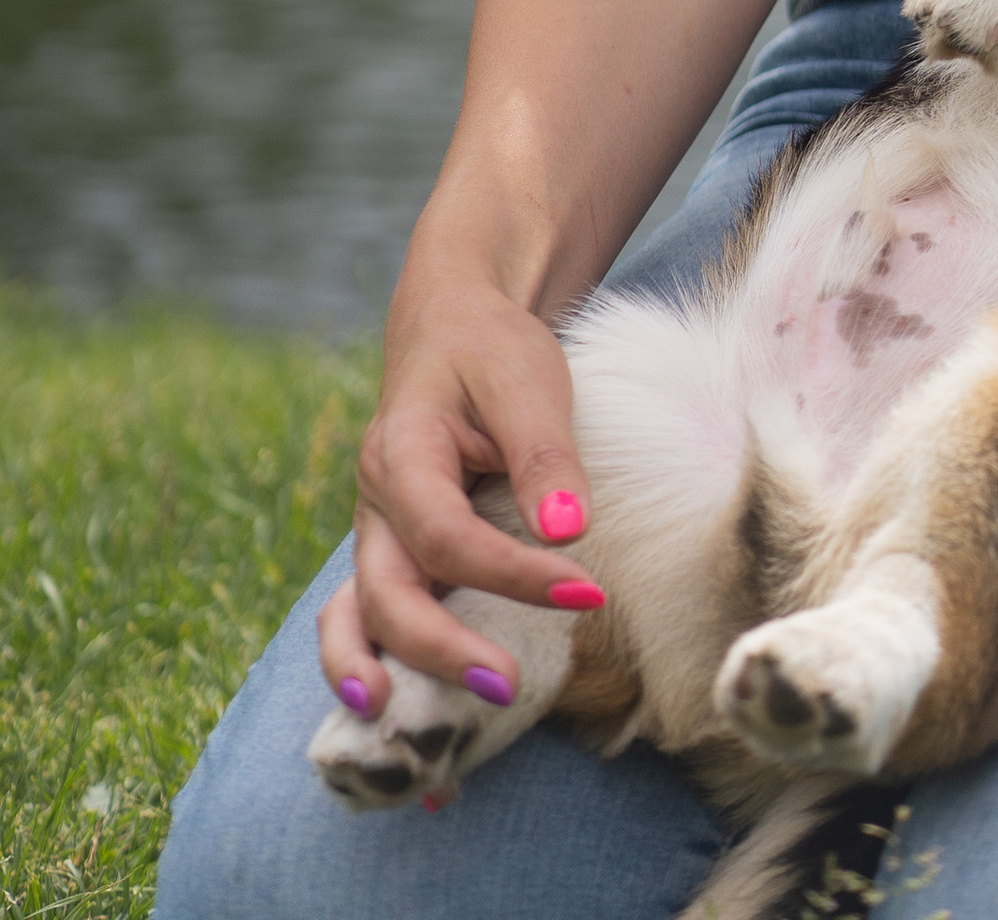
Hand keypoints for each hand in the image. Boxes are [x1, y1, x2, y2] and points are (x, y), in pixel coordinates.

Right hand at [316, 268, 600, 714]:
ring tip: (397, 731)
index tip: (584, 593)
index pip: (447, 536)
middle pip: (387, 594)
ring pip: (354, 617)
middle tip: (508, 688)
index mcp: (402, 453)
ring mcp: (377, 535)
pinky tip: (400, 727)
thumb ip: (544, 454)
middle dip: (441, 651)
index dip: (512, 575)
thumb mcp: (525, 379)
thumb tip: (570, 532)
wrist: (453, 326)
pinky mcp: (393, 554)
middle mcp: (376, 505)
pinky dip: (378, 670)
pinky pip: (371, 620)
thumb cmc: (492, 351)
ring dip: (371, 674)